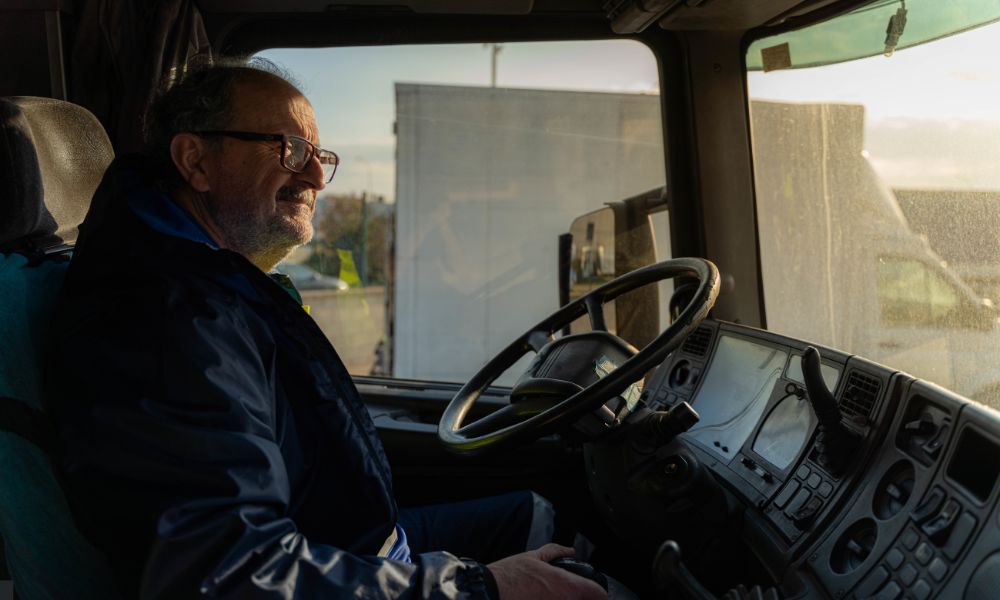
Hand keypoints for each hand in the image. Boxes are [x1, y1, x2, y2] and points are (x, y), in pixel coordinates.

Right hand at [486, 543, 606, 599]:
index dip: (600, 593)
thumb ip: (555, 552)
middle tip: (569, 593)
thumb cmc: (509, 577)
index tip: (597, 593)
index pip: (599, 594)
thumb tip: (569, 550)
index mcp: (567, 586)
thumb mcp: (533, 556)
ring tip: (550, 596)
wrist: (489, 593)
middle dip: (582, 599)